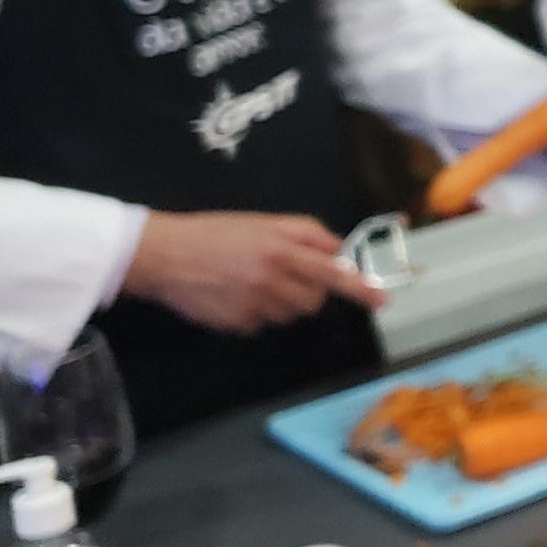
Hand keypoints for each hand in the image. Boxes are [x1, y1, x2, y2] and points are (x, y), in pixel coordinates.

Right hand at [120, 211, 388, 334]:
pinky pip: (262, 324)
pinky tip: (235, 295)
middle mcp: (272, 281)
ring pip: (289, 315)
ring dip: (283, 302)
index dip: (360, 288)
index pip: (333, 273)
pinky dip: (257, 313)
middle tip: (286, 274)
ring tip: (253, 280)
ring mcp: (255, 306)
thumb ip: (306, 232)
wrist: (164, 255)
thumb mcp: (264, 222)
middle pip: (314, 301)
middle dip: (310, 292)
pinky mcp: (237, 325)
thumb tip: (339, 249)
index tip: (382, 299)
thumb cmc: (216, 232)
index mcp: (282, 250)